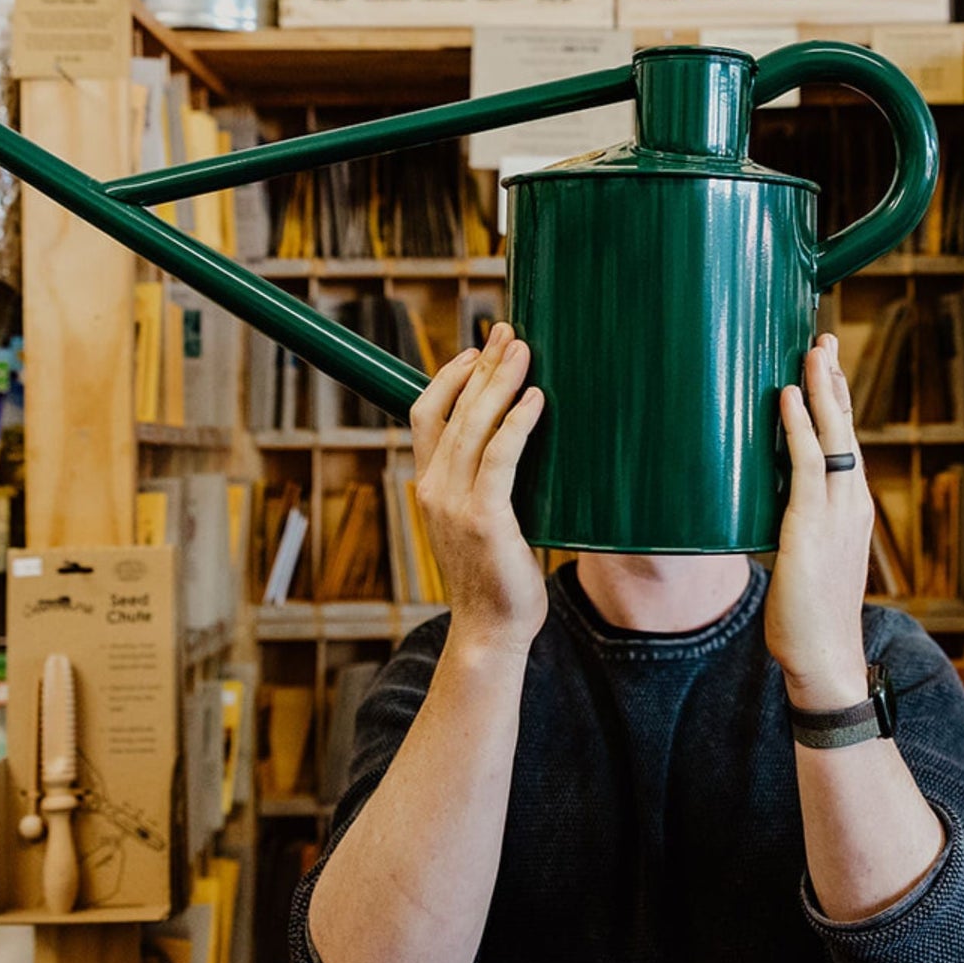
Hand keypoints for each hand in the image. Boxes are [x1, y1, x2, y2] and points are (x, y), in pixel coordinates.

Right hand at [410, 323, 547, 654]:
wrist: (489, 631)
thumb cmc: (495, 577)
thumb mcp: (480, 520)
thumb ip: (487, 484)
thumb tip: (520, 443)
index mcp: (430, 485)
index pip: (426, 412)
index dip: (449, 374)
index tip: (478, 348)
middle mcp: (434, 487)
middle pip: (451, 407)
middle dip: (481, 364)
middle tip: (508, 331)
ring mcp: (455, 503)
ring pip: (473, 423)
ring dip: (499, 381)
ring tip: (524, 349)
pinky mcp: (484, 518)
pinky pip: (501, 456)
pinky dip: (518, 423)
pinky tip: (538, 399)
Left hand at [766, 334, 874, 711]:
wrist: (825, 658)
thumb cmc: (810, 614)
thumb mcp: (807, 556)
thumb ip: (795, 525)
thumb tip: (767, 504)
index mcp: (852, 507)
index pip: (847, 440)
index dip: (838, 399)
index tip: (827, 363)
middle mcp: (852, 502)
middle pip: (845, 427)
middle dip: (834, 380)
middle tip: (822, 336)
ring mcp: (837, 513)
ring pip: (833, 436)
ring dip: (821, 390)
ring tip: (810, 350)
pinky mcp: (811, 526)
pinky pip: (806, 464)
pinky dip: (798, 427)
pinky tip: (789, 398)